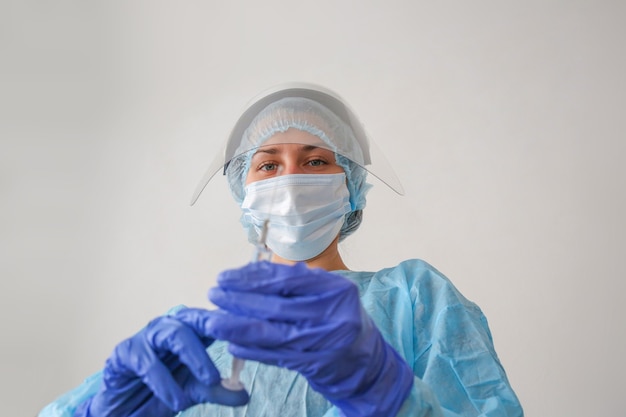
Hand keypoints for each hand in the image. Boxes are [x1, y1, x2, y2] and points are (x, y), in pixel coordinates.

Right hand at [75, 308, 247, 416]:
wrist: (124, 411)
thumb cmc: (162, 391)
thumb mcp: (195, 391)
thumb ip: (219, 390)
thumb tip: (245, 393)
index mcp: (189, 331)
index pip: (212, 318)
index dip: (232, 319)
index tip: (256, 325)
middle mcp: (169, 328)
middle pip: (195, 318)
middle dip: (215, 327)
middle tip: (236, 341)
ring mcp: (146, 337)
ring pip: (173, 334)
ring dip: (194, 356)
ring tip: (210, 381)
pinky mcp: (124, 353)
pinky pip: (145, 361)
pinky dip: (163, 381)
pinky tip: (176, 400)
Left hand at [207, 261, 414, 416]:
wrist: (367, 362)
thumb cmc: (340, 320)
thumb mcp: (328, 294)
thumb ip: (297, 283)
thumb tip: (250, 275)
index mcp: (336, 290)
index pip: (287, 279)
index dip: (252, 278)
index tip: (227, 277)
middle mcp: (333, 315)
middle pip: (276, 305)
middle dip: (240, 299)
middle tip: (214, 294)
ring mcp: (325, 342)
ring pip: (272, 332)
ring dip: (238, 326)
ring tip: (213, 320)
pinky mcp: (315, 365)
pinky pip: (276, 356)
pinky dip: (252, 350)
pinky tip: (233, 343)